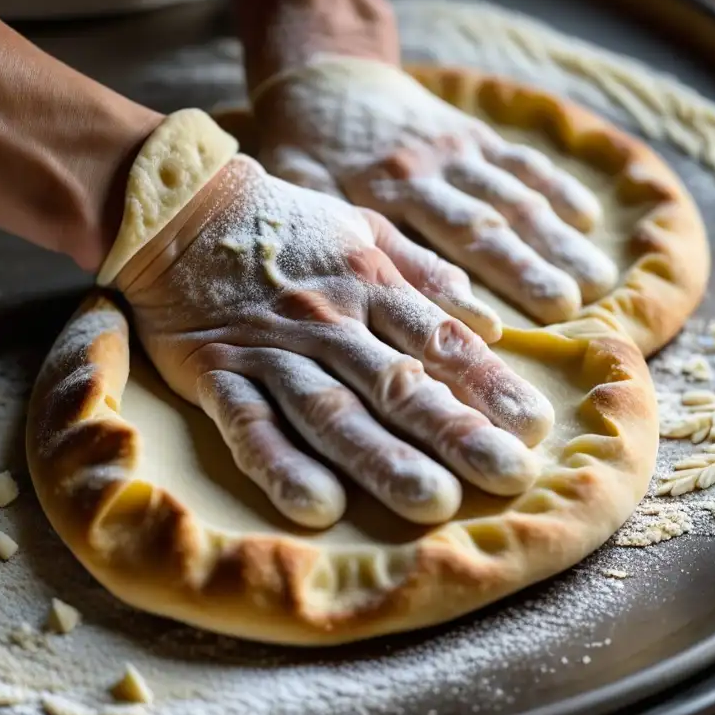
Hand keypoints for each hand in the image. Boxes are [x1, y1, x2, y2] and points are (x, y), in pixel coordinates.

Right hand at [116, 156, 553, 528]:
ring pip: (332, 410)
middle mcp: (329, 321)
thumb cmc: (283, 225)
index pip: (439, 342)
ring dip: (381, 457)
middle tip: (508, 476)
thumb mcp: (362, 228)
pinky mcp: (216, 373)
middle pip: (398, 383)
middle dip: (455, 431)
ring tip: (431, 502)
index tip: (533, 428)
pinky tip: (316, 506)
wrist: (181, 208)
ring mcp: (271, 350)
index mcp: (370, 283)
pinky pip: (248, 425)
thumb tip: (489, 321)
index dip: (488, 385)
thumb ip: (424, 273)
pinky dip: (280, 464)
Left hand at [252, 57, 618, 323]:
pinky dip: (556, 186)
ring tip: (596, 280)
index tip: (491, 331)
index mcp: (377, 196)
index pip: (423, 251)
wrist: (325, 78)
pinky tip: (588, 218)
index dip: (458, 293)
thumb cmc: (306, 150)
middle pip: (483, 225)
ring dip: (555, 237)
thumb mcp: (299, 193)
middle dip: (527, 268)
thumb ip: (331, 235)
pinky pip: (521, 159)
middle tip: (569, 308)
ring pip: (513, 195)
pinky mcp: (474, 132)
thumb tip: (356, 295)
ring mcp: (454, 150)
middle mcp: (423, 173)